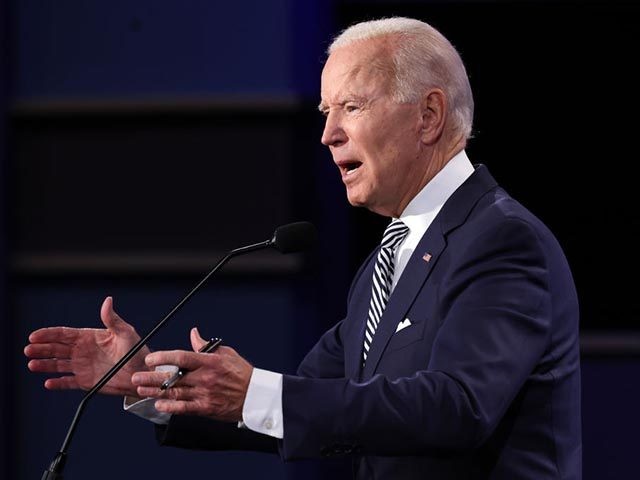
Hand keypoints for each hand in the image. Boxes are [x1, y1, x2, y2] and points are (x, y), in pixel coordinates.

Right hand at [24, 296, 149, 396]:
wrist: (142, 373)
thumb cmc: (136, 350)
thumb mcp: (126, 332)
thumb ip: (112, 319)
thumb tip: (107, 301)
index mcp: (89, 337)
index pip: (64, 334)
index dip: (49, 334)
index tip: (35, 335)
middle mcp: (82, 351)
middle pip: (57, 348)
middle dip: (41, 348)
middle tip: (28, 349)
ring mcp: (82, 366)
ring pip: (58, 365)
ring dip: (45, 365)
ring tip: (32, 365)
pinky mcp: (85, 382)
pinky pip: (68, 382)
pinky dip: (58, 383)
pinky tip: (48, 383)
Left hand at [132, 328, 252, 421]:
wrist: (255, 395)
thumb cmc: (241, 372)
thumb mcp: (225, 353)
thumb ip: (205, 346)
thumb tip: (193, 333)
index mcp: (209, 362)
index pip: (182, 357)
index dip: (164, 357)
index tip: (151, 359)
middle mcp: (205, 378)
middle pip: (174, 377)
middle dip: (153, 377)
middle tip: (136, 376)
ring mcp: (205, 394)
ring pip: (175, 393)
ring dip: (156, 391)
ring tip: (141, 388)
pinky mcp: (206, 408)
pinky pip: (185, 408)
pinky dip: (171, 407)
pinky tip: (159, 404)